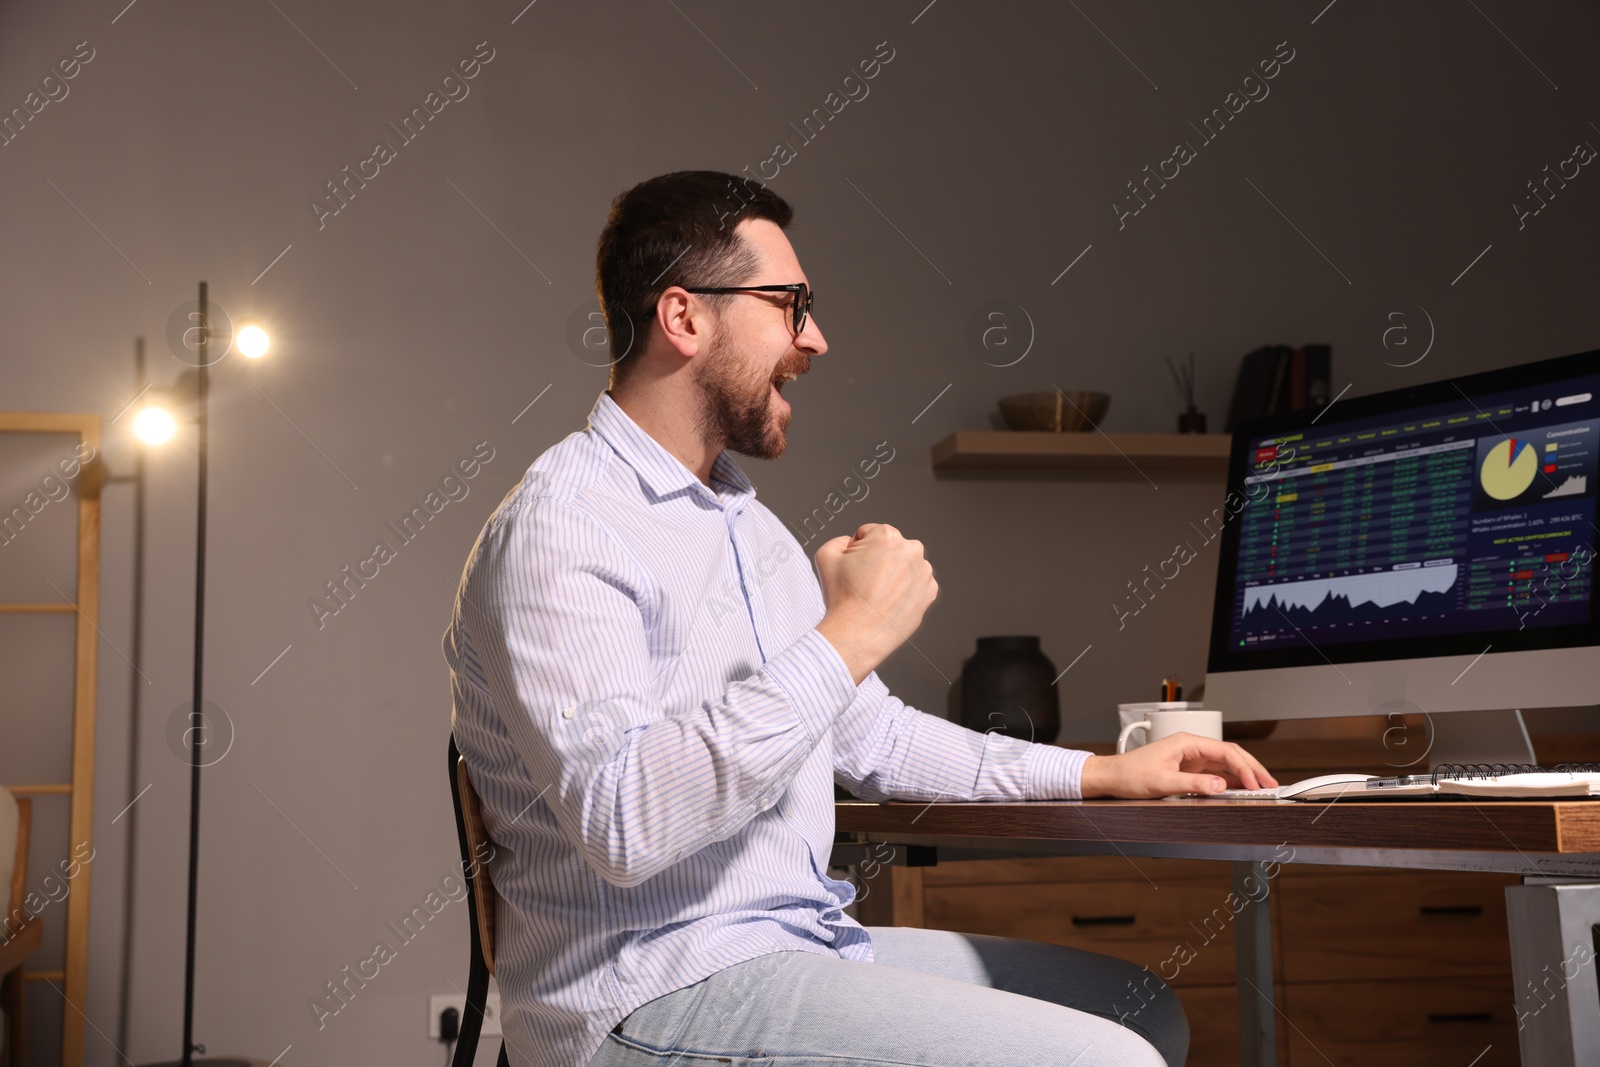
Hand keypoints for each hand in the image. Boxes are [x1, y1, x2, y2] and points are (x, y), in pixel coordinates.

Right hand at [814, 524, 937, 683]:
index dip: (856, 550)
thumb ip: (839, 539)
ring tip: (876, 594)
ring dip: (892, 574)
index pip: (868, 533)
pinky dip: (903, 591)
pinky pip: (914, 584)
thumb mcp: (825, 555)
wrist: (857, 634)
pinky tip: (888, 602)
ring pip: (904, 566)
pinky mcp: (929, 592)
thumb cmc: (844, 600)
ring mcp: (924, 573)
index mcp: (888, 536)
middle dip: (877, 560)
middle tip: (864, 581)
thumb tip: (851, 543)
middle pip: (889, 548)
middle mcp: (911, 551)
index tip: (854, 567)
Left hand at [1079, 733, 1277, 798]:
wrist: (1111, 778)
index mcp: (1186, 742)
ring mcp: (1191, 759)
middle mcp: (1191, 748)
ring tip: (1262, 788)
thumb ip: (1192, 785)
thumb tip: (1220, 786)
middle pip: (1230, 755)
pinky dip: (1230, 782)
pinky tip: (1241, 790)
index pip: (1225, 751)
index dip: (1244, 768)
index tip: (1255, 783)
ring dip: (1243, 776)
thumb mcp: (1162, 782)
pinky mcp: (1188, 771)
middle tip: (1269, 784)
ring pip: (1225, 764)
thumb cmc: (1130, 775)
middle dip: (1251, 769)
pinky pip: (1215, 774)